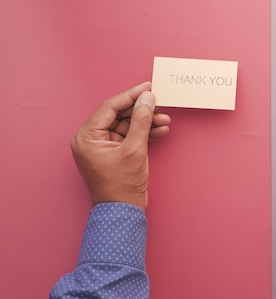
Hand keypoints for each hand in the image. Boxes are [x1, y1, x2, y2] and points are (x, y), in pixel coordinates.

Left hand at [71, 82, 170, 209]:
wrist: (123, 211)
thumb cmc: (122, 185)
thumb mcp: (135, 149)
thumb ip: (141, 121)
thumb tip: (147, 99)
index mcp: (87, 137)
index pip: (110, 107)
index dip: (131, 95)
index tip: (148, 87)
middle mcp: (91, 139)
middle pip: (118, 114)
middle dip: (141, 110)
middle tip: (159, 102)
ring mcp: (103, 146)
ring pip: (126, 125)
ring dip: (146, 121)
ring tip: (164, 120)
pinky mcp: (114, 153)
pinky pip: (129, 136)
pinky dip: (144, 132)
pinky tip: (160, 129)